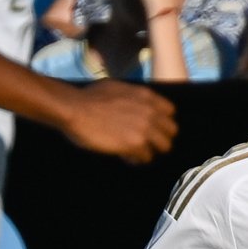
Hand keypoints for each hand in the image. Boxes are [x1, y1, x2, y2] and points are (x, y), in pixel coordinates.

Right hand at [58, 81, 176, 163]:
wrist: (75, 109)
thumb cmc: (89, 97)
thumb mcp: (118, 88)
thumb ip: (133, 97)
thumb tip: (134, 103)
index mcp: (147, 96)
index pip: (171, 112)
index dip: (161, 122)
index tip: (151, 128)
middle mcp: (150, 112)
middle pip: (172, 132)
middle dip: (160, 138)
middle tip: (146, 143)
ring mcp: (145, 128)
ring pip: (164, 147)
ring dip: (150, 151)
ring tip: (136, 152)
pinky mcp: (135, 144)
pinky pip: (146, 158)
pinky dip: (136, 160)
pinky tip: (125, 156)